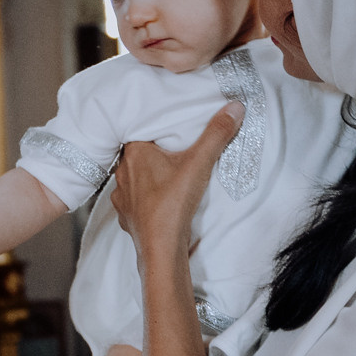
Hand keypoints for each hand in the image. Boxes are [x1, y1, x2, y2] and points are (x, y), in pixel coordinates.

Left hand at [110, 103, 242, 253]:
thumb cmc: (173, 204)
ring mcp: (122, 195)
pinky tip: (157, 198)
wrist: (160, 248)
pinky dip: (144, 197)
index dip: (152, 127)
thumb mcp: (199, 164)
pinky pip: (133, 199)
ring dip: (147, 174)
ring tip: (165, 173)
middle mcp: (122, 172)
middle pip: (137, 153)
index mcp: (134, 153)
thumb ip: (216, 134)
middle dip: (153, 150)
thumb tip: (234, 107)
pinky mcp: (125, 214)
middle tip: (171, 148)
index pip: (138, 129)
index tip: (167, 126)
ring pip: (133, 177)